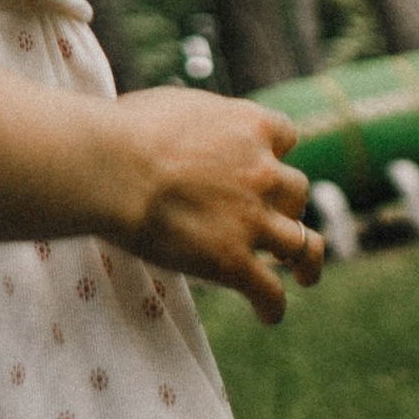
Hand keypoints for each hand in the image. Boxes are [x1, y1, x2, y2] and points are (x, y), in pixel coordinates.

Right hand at [109, 91, 318, 324]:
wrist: (111, 168)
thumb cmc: (127, 130)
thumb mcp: (176, 105)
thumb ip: (201, 121)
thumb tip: (191, 126)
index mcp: (249, 126)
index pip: (286, 135)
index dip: (276, 152)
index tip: (267, 162)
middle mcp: (262, 172)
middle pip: (296, 190)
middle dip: (285, 204)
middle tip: (269, 218)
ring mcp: (253, 220)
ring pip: (301, 243)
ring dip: (306, 260)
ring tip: (306, 275)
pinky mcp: (233, 262)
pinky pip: (269, 291)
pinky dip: (272, 305)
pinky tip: (268, 314)